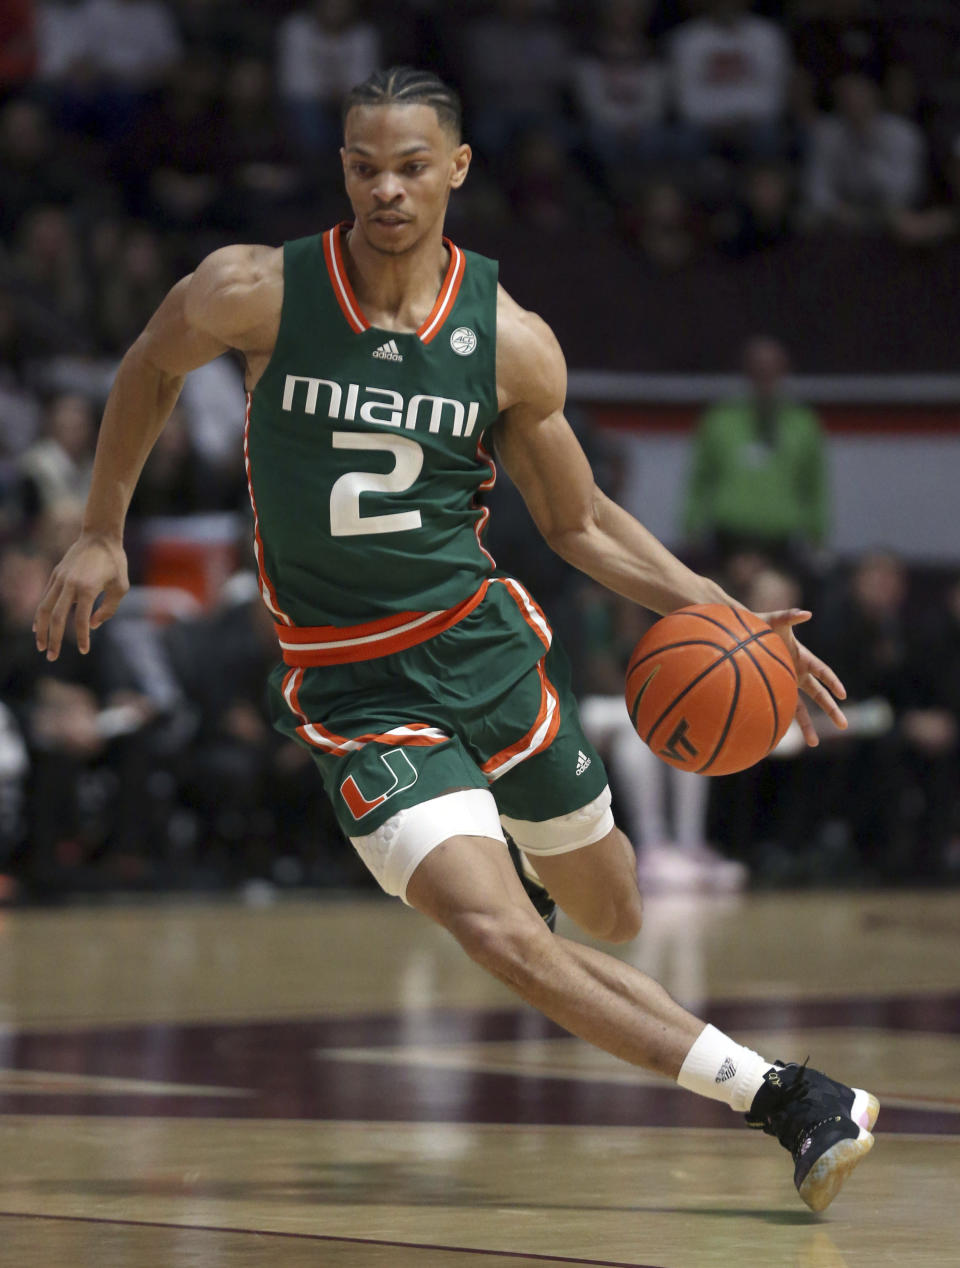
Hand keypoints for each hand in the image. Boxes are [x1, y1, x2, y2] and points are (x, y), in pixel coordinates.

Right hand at [33, 532, 128, 660]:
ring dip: (41, 629)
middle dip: (53, 639)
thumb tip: (92, 625)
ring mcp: (60, 579)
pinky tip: (39, 627)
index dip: (82, 637)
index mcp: (87, 588)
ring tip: (41, 646)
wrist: (100, 536)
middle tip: (52, 657)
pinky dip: (41, 614)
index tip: (84, 651)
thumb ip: (107, 609)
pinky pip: (45, 598)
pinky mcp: (56, 575)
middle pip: (57, 618)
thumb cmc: (115, 562)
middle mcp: (69, 584)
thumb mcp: (120, 587)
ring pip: (45, 608)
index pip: (81, 620)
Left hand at [757, 608, 847, 746]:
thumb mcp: (775, 620)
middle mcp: (798, 673)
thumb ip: (789, 616)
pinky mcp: (774, 690)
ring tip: (814, 744)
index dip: (832, 682)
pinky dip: (784, 721)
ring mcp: (787, 683)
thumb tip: (806, 613)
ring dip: (808, 726)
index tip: (841, 693)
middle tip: (844, 726)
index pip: (822, 672)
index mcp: (803, 657)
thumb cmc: (760, 624)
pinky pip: (781, 708)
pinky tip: (782, 738)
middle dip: (832, 710)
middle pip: (819, 695)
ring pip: (802, 708)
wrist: (741, 633)